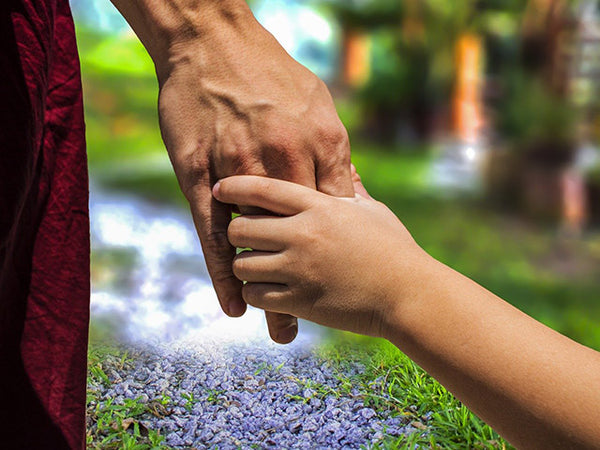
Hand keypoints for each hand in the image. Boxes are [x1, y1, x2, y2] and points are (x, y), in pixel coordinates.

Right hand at [155, 5, 353, 342]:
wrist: (210, 40)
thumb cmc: (271, 72)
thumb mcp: (317, 104)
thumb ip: (335, 151)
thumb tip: (354, 193)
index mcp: (318, 143)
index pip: (337, 211)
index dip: (345, 250)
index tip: (355, 281)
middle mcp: (283, 160)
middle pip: (304, 237)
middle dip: (317, 282)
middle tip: (332, 322)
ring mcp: (239, 169)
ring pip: (259, 244)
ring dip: (272, 290)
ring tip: (283, 331)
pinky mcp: (199, 176)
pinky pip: (213, 234)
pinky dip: (225, 273)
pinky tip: (235, 304)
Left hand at [212, 173, 428, 337]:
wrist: (409, 295)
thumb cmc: (394, 249)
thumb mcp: (372, 211)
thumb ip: (350, 187)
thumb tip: (348, 162)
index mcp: (320, 206)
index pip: (263, 188)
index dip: (235, 186)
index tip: (221, 187)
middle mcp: (303, 234)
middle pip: (241, 227)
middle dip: (237, 231)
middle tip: (244, 237)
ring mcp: (299, 268)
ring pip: (242, 264)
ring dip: (244, 265)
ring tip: (257, 266)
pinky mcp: (300, 301)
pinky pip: (255, 294)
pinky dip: (256, 293)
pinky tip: (269, 291)